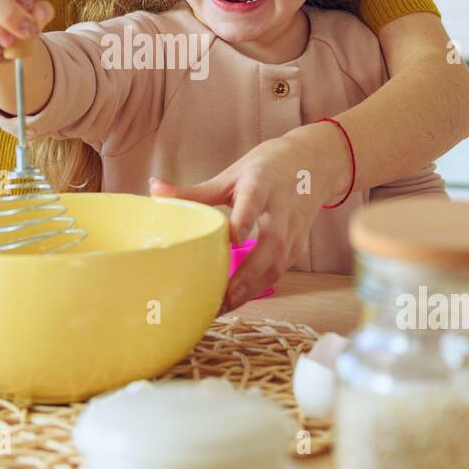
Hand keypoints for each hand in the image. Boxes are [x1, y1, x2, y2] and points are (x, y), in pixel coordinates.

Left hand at [149, 122, 350, 312]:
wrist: (315, 162)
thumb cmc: (267, 167)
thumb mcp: (232, 174)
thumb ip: (195, 190)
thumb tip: (153, 188)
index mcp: (261, 184)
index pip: (254, 202)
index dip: (245, 220)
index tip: (233, 239)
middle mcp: (281, 209)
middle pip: (271, 244)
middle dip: (249, 273)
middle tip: (223, 295)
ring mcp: (294, 229)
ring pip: (278, 264)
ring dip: (252, 287)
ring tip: (224, 306)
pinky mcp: (298, 246)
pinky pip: (279, 270)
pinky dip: (258, 287)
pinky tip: (236, 299)